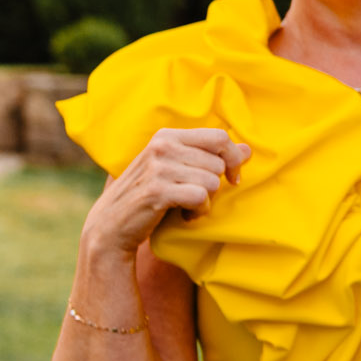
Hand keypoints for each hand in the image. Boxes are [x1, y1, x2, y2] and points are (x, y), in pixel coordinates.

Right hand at [82, 128, 251, 256]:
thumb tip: (249, 149)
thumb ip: (209, 156)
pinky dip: (198, 211)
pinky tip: (184, 215)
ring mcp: (159, 167)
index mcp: (168, 136)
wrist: (111, 224)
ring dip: (205, 201)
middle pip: (219, 163)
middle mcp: (162, 146)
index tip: (231, 178)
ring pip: (212, 182)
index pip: (220, 137)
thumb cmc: (150, 194)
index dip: (233, 158)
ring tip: (185, 205)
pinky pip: (201, 198)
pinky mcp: (158, 190)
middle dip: (214, 185)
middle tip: (194, 196)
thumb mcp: (177, 169)